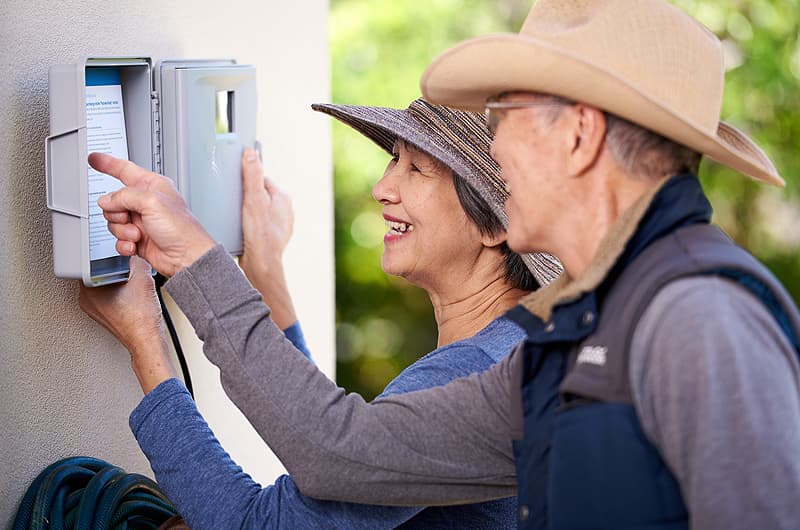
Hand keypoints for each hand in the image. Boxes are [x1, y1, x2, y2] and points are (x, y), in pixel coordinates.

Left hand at [79, 256, 175, 392]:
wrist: (146, 339)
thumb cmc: (140, 318)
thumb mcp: (142, 277)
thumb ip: (136, 258)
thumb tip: (134, 251)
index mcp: (88, 287)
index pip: (89, 260)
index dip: (104, 252)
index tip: (113, 252)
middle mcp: (86, 299)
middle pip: (97, 272)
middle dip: (112, 267)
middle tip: (125, 267)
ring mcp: (93, 309)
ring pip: (102, 285)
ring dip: (115, 280)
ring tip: (129, 282)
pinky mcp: (102, 315)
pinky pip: (106, 297)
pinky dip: (117, 292)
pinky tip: (131, 294)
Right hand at [89, 153, 215, 276]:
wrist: (186, 257)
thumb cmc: (181, 229)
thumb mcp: (152, 202)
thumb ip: (124, 196)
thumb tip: (107, 200)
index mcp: (152, 186)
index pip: (125, 169)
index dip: (108, 163)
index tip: (94, 159)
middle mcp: (146, 202)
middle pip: (113, 200)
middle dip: (117, 212)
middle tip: (129, 217)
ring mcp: (141, 221)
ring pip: (113, 221)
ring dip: (123, 230)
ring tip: (138, 234)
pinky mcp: (138, 239)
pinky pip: (118, 239)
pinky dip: (124, 244)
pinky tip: (135, 245)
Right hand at [238, 148, 297, 328]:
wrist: (262, 266)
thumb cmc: (260, 235)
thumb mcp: (253, 200)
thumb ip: (252, 175)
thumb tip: (251, 153)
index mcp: (283, 198)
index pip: (261, 178)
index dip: (246, 181)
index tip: (235, 184)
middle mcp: (285, 211)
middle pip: (258, 194)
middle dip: (245, 197)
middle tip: (234, 204)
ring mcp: (279, 224)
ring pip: (258, 210)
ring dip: (246, 212)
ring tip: (236, 218)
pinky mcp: (271, 236)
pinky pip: (257, 224)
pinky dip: (248, 225)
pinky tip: (240, 230)